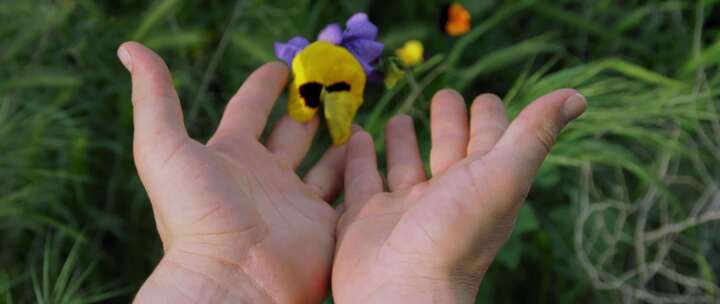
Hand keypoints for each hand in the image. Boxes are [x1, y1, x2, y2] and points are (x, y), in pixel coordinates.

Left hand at [118, 42, 342, 302]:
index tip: (282, 66)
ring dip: (338, 139)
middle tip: (329, 84)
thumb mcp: (164, 149)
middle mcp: (265, 177)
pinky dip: (357, 170)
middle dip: (308, 107)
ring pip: (323, 162)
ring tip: (355, 116)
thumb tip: (129, 49)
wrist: (231, 280)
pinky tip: (370, 150)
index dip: (264, 85)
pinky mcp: (323, 225)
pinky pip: (345, 191)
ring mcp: (296, 202)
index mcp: (231, 155)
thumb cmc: (196, 215)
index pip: (250, 109)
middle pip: (291, 134)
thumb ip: (154, 99)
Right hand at [333, 89, 585, 302]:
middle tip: (443, 94)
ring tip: (397, 117)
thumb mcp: (503, 176)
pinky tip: (356, 137)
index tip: (484, 97)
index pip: (489, 142)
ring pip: (404, 165)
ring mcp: (403, 209)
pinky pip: (361, 179)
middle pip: (448, 149)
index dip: (490, 117)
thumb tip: (576, 96)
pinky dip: (359, 158)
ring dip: (402, 141)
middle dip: (448, 121)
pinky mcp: (365, 218)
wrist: (402, 290)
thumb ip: (534, 134)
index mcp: (480, 186)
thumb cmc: (456, 233)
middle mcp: (444, 197)